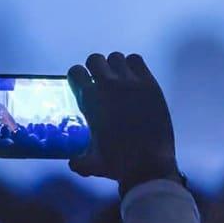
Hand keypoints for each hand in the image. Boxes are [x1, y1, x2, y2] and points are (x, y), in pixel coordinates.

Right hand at [67, 52, 180, 194]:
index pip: (76, 72)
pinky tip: (134, 81)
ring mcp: (131, 83)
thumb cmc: (118, 164)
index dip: (78, 78)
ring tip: (119, 82)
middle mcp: (108, 86)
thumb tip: (73, 162)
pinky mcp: (150, 84)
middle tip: (101, 84)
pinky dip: (133, 66)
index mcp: (91, 100)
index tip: (83, 87)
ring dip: (114, 67)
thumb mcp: (92, 164)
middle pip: (95, 59)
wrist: (149, 165)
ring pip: (116, 57)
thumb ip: (79, 161)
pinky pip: (137, 61)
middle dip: (95, 69)